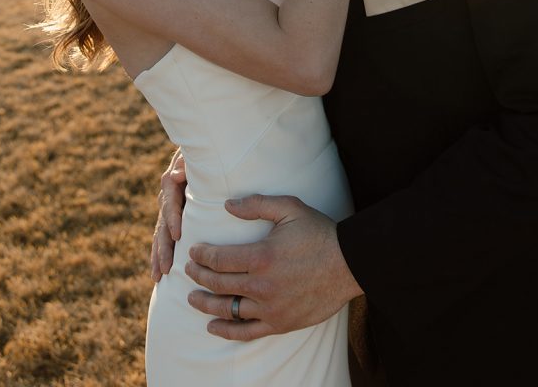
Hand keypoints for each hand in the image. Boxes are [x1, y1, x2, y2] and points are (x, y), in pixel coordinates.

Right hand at [150, 148, 186, 280]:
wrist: (199, 152)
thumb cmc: (201, 154)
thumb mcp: (194, 156)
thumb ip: (185, 164)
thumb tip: (175, 176)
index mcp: (171, 183)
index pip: (170, 203)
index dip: (172, 218)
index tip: (177, 235)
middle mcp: (165, 198)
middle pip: (162, 225)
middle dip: (163, 247)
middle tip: (166, 268)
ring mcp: (166, 209)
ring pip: (159, 235)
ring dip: (158, 256)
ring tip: (158, 276)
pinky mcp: (171, 218)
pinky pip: (162, 237)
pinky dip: (159, 254)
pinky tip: (159, 273)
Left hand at [186, 194, 362, 340]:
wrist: (349, 263)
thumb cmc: (319, 232)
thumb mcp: (289, 208)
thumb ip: (257, 205)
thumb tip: (228, 205)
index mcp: (262, 256)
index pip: (219, 259)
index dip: (201, 255)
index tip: (193, 251)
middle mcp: (262, 286)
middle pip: (218, 283)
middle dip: (198, 276)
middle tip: (188, 270)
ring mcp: (271, 308)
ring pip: (227, 310)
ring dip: (205, 304)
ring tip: (192, 298)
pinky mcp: (280, 323)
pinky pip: (247, 332)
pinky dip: (226, 331)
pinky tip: (212, 327)